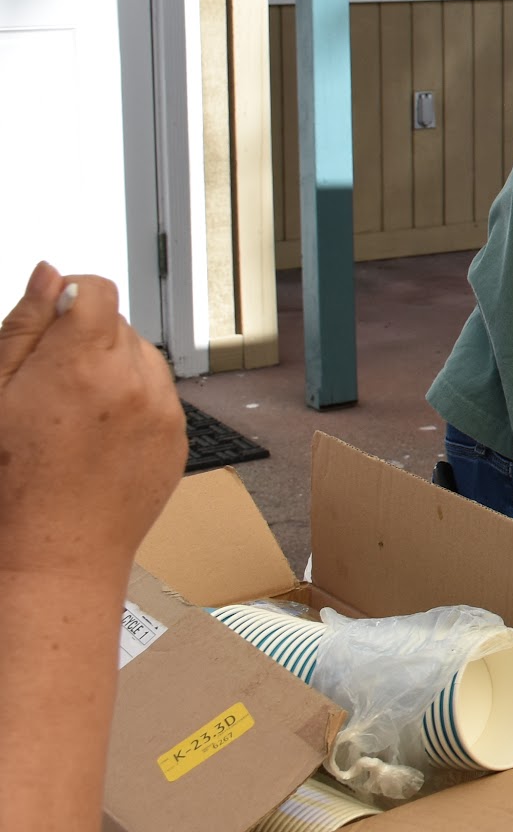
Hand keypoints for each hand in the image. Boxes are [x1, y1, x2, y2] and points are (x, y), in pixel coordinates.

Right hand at [0, 265, 184, 588]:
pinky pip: (160, 399)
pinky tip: (95, 438)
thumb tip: (52, 274)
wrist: (50, 558)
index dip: (70, 300)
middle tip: (46, 387)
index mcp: (85, 364)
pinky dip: (134, 405)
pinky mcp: (177, 441)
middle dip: (86, 341)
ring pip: (143, 360)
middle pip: (119, 327)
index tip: (51, 323)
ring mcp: (164, 413)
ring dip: (113, 370)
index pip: (99, 291)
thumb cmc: (8, 483)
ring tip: (70, 415)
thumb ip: (25, 327)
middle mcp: (136, 382)